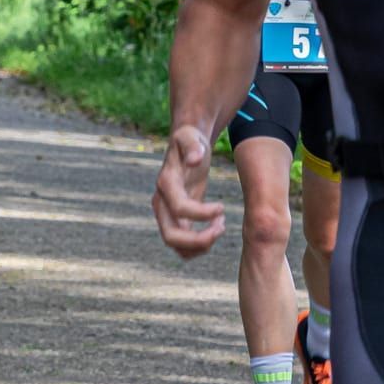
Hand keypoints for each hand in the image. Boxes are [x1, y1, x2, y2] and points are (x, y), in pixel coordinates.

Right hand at [153, 124, 224, 256]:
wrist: (184, 145)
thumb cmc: (190, 140)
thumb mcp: (192, 137)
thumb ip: (193, 146)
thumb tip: (195, 159)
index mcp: (166, 184)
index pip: (179, 209)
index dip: (202, 214)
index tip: (222, 207)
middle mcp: (161, 203)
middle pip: (171, 236)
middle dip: (198, 240)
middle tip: (222, 226)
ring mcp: (166, 214)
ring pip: (176, 246)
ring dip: (200, 245)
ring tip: (221, 226)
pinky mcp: (175, 220)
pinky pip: (183, 245)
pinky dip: (199, 246)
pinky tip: (216, 228)